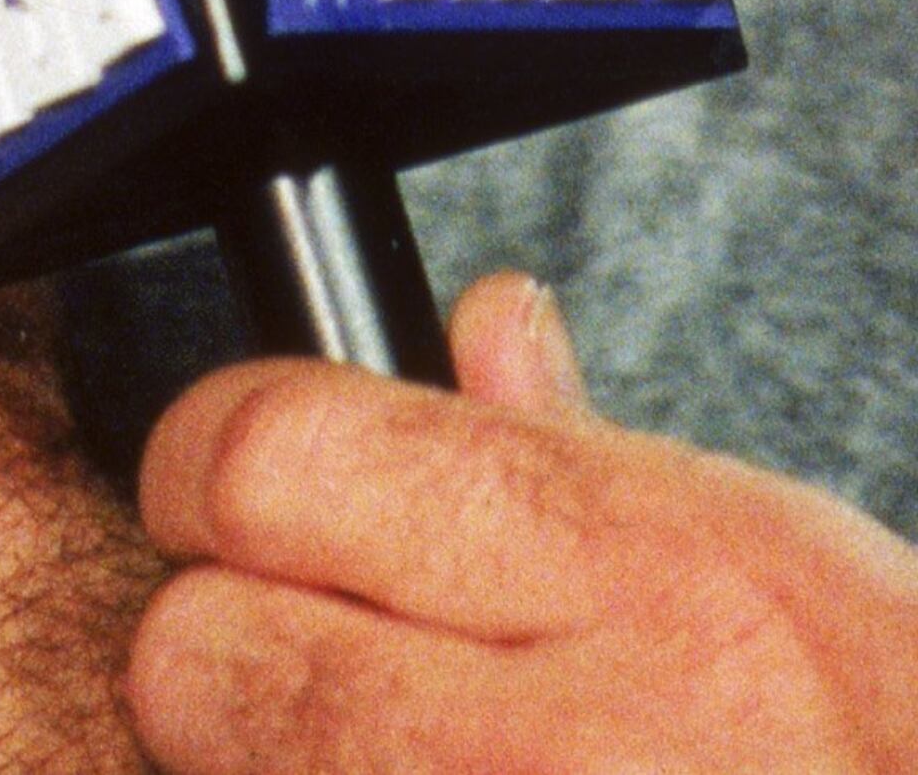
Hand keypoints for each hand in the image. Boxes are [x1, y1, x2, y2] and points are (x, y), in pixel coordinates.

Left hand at [129, 271, 917, 769]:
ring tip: (403, 753)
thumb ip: (583, 453)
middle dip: (224, 641)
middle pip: (203, 658)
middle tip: (306, 644)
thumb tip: (484, 324)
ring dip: (281, 765)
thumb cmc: (873, 739)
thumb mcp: (767, 561)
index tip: (233, 484)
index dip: (218, 462)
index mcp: (627, 577)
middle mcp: (554, 750)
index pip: (261, 461)